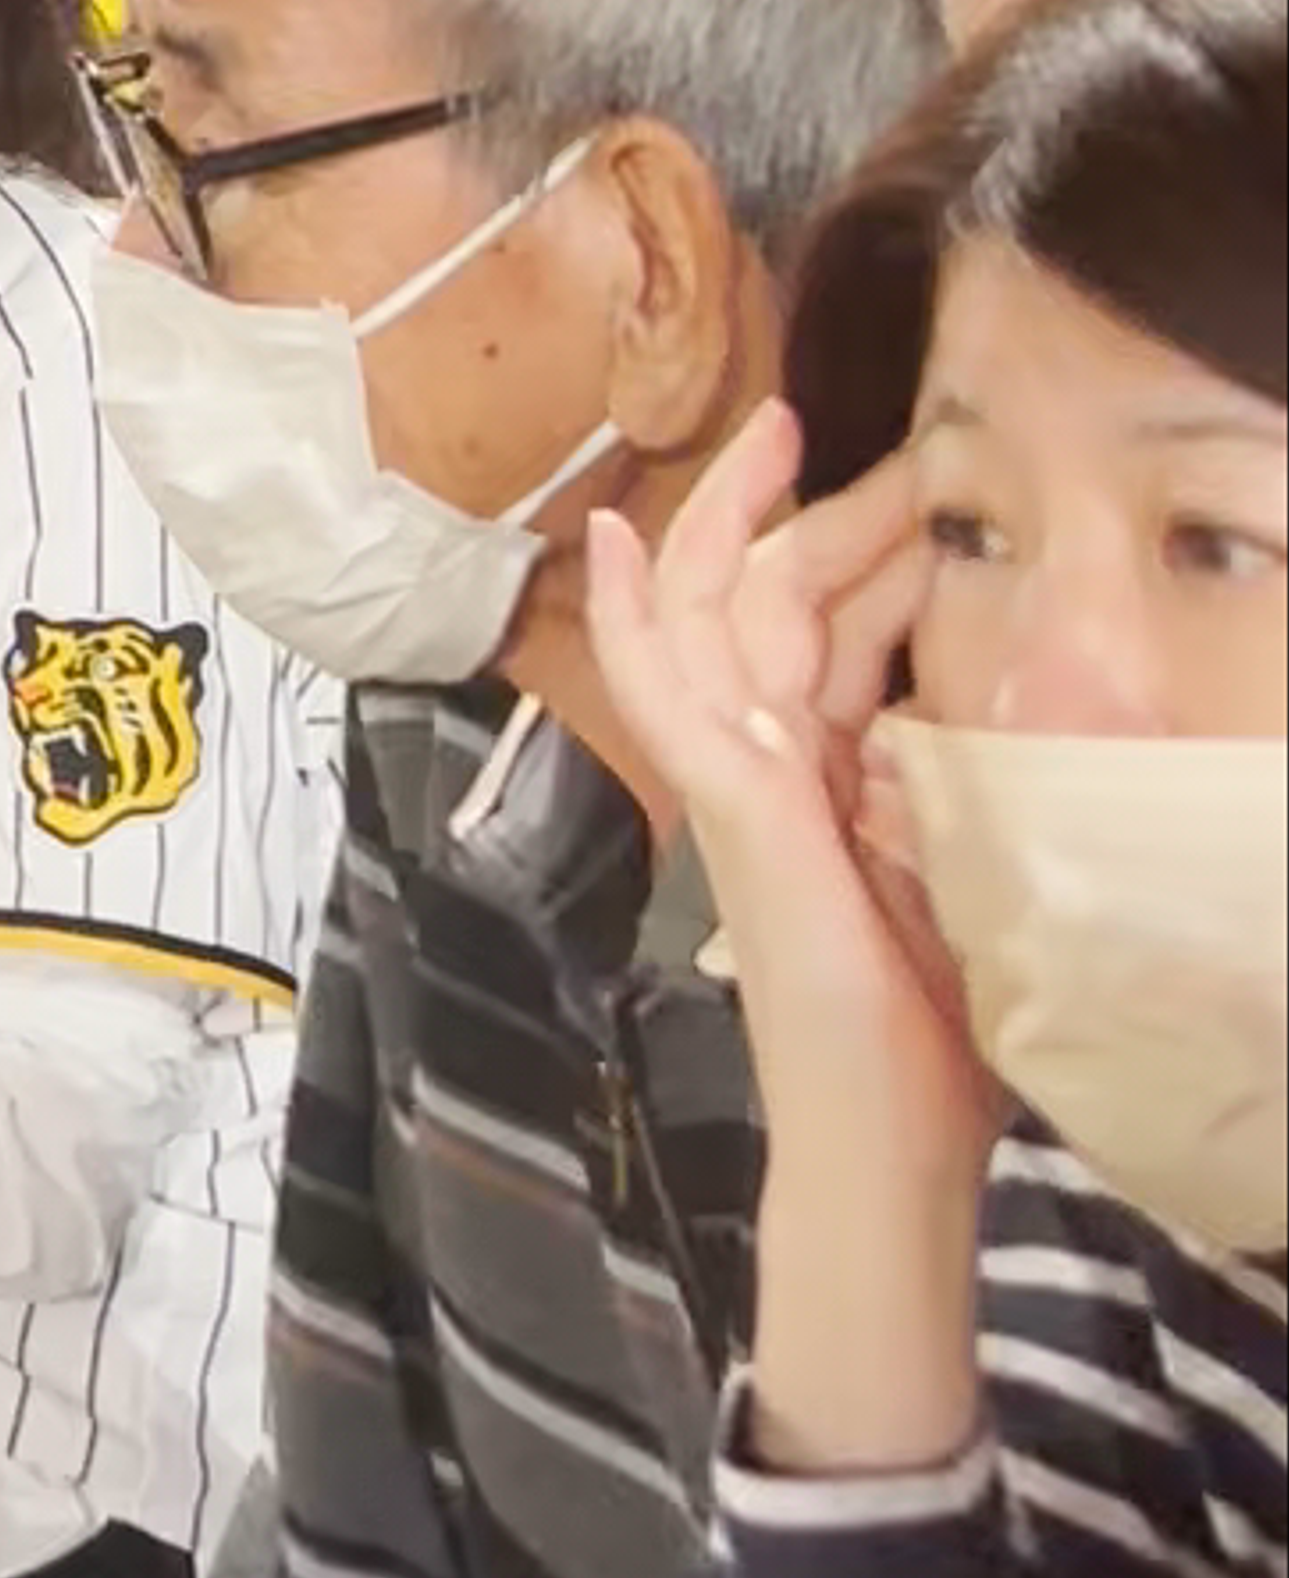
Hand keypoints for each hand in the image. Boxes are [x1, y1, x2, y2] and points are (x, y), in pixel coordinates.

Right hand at [581, 414, 985, 1175]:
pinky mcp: (730, 810)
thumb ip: (934, 783)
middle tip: (841, 429)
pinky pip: (666, 692)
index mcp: (821, 781)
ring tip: (771, 436)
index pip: (828, 631)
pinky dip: (634, 615)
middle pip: (769, 602)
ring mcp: (734, 787)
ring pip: (718, 620)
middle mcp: (765, 770)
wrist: (881, 1148)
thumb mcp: (952, 871)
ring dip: (740, 520)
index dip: (868, 553)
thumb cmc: (924, 1042)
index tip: (920, 489)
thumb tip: (950, 699)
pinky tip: (625, 546)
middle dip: (806, 509)